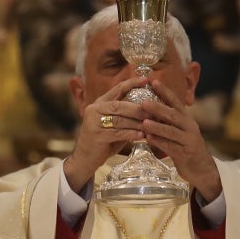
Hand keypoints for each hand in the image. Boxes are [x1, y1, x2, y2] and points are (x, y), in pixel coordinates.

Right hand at [64, 77, 148, 191]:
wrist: (86, 159)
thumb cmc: (104, 141)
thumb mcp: (114, 124)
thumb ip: (126, 115)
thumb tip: (149, 109)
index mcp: (100, 103)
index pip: (117, 89)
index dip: (132, 83)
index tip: (146, 79)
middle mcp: (95, 109)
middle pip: (119, 104)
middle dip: (138, 107)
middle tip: (153, 110)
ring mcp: (94, 122)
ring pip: (119, 119)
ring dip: (137, 122)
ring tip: (151, 124)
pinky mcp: (96, 135)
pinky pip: (117, 133)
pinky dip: (131, 134)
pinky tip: (142, 135)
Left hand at [135, 74, 221, 202]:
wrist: (203, 169)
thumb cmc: (187, 147)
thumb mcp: (180, 131)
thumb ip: (168, 121)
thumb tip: (150, 108)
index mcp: (187, 119)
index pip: (176, 102)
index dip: (165, 91)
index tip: (153, 81)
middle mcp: (189, 127)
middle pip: (173, 115)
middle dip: (158, 108)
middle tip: (144, 102)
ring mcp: (188, 141)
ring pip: (172, 131)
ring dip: (157, 127)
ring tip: (144, 122)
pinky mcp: (185, 154)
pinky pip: (171, 147)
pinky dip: (159, 143)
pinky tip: (148, 139)